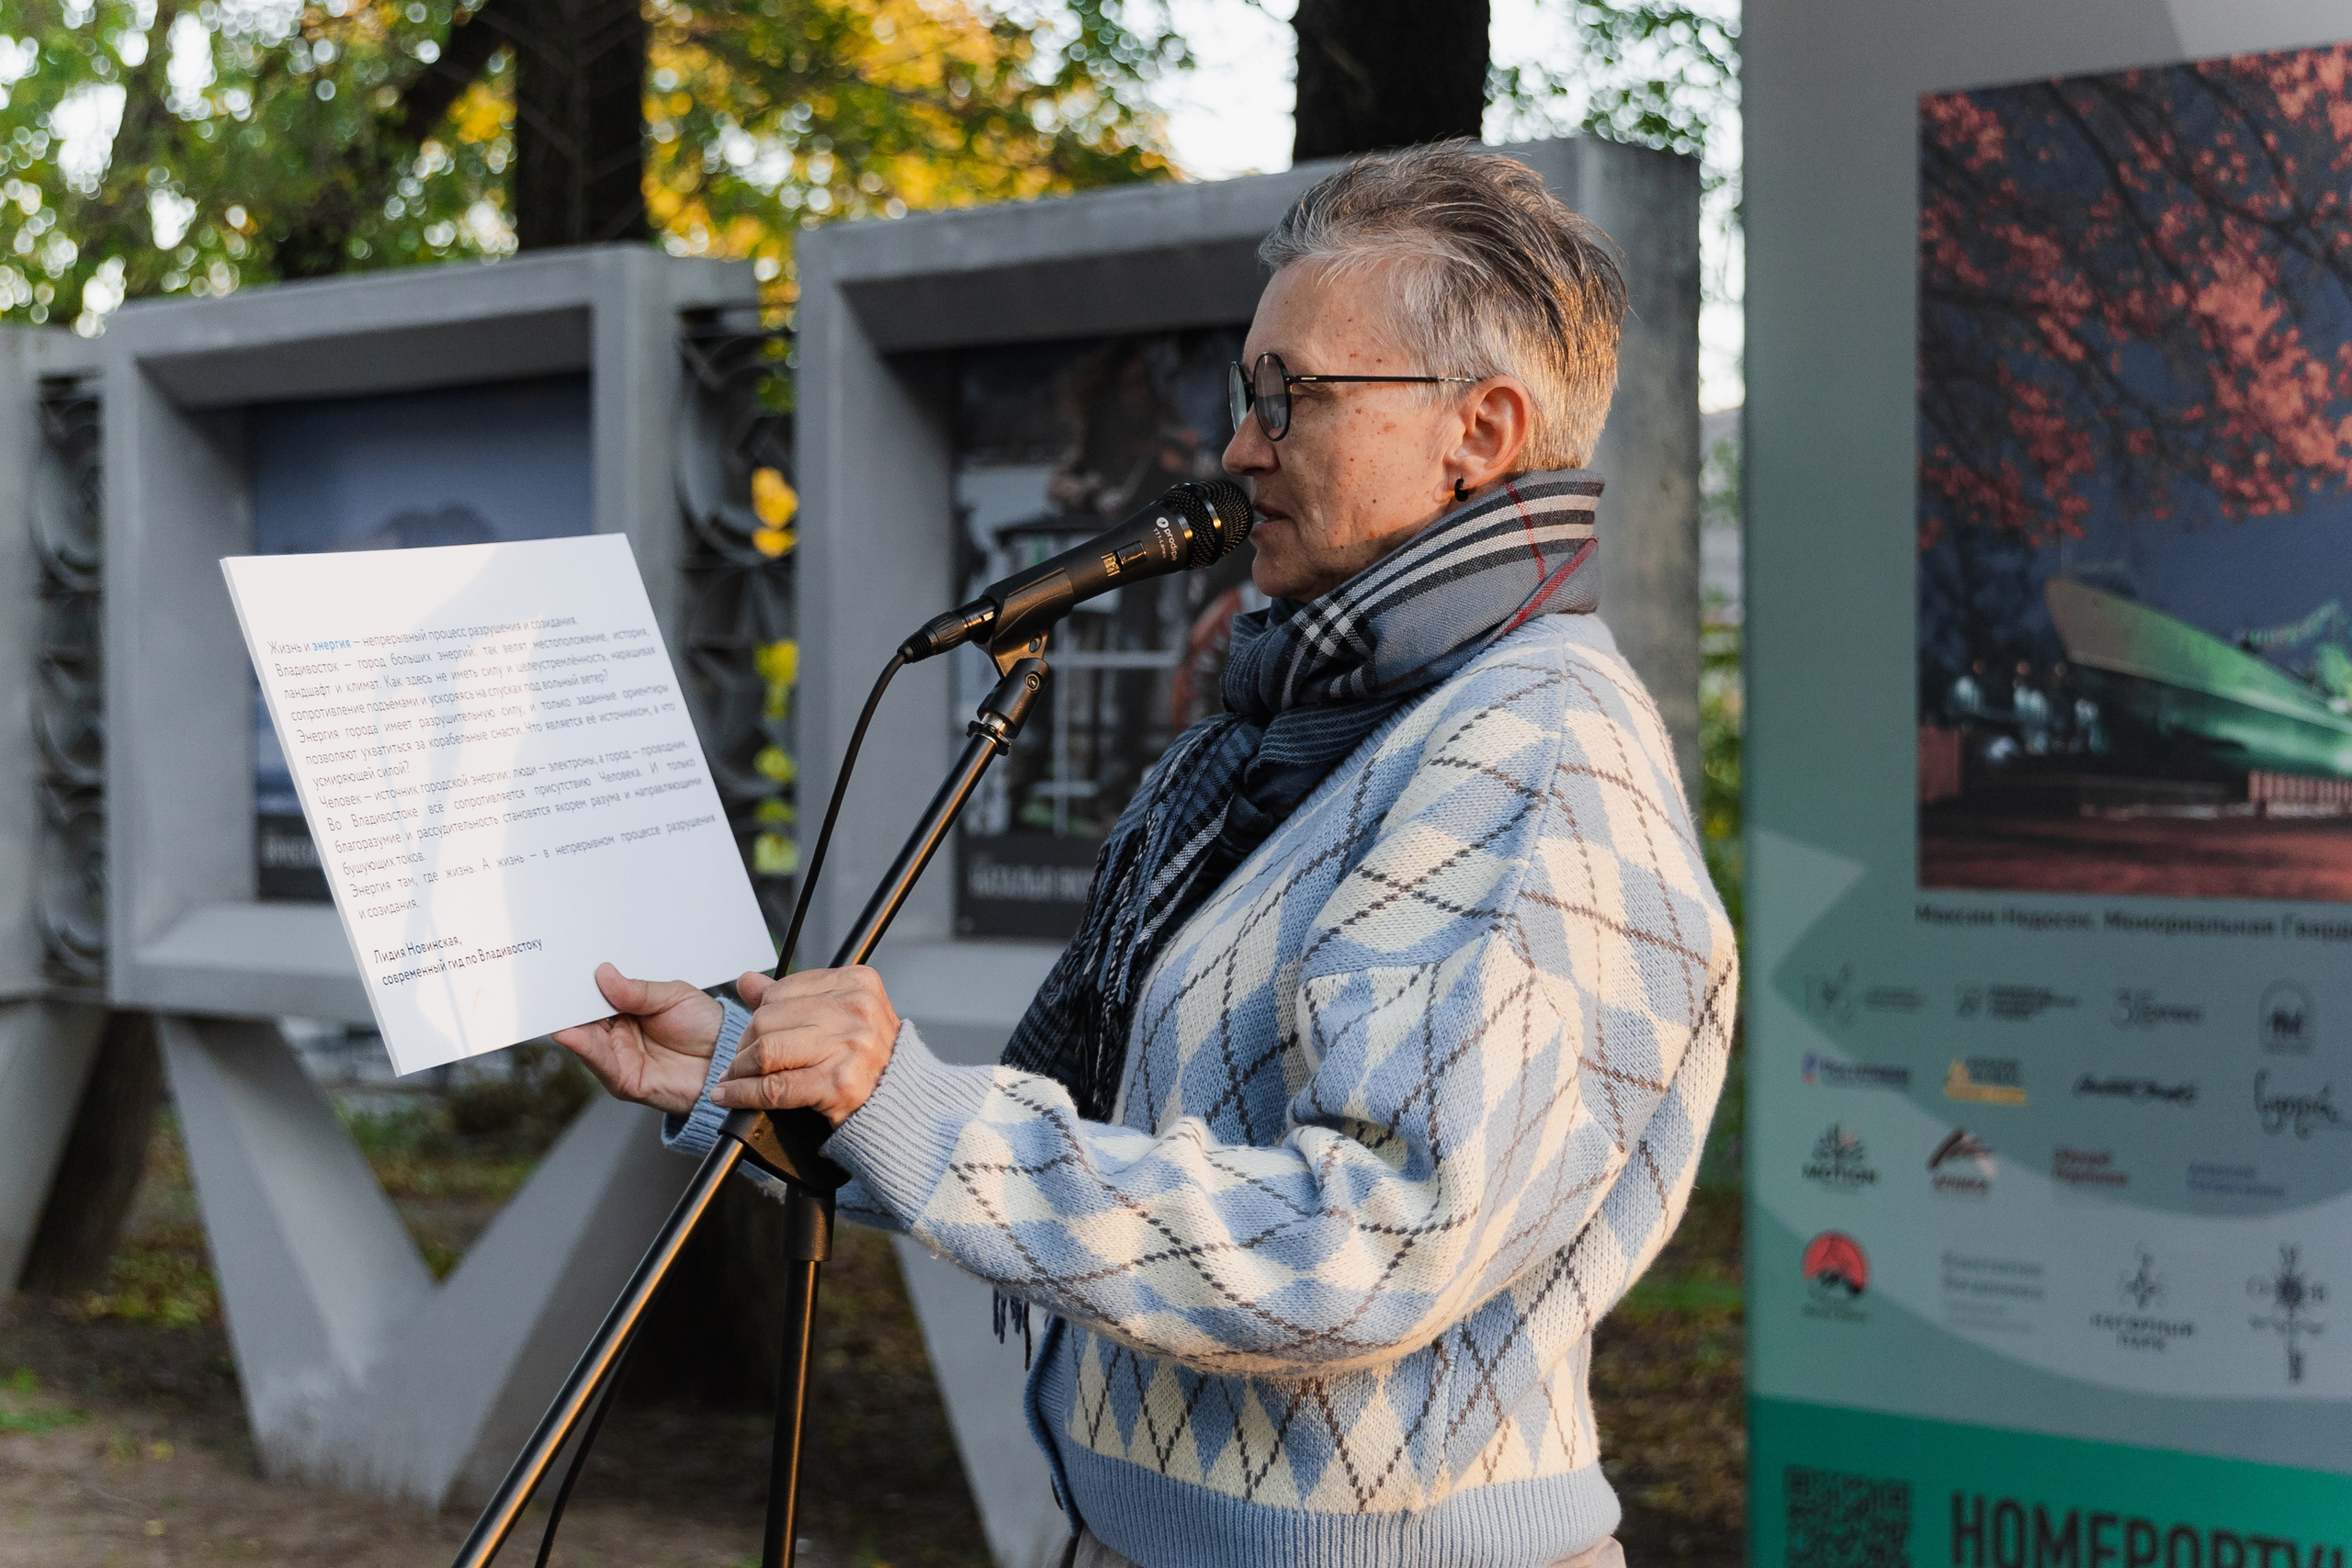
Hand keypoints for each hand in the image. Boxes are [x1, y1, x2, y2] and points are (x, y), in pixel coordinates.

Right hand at [553, 963, 726, 1114]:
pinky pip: (600, 1064)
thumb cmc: (705, 1027)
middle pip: (584, 1019)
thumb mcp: (673, 996)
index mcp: (627, 1009)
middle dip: (569, 1004)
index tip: (564, 971)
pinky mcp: (624, 1080)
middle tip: (555, 986)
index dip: (579, 986)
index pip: (595, 997)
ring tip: (559, 1010)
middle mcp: (617, 1034)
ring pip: (585, 1040)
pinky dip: (583, 1049)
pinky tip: (572, 1034)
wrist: (729, 1060)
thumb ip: (638, 991)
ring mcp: (619, 1057)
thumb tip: (604, 974)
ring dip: (570, 1025)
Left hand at [716, 966, 900, 1126]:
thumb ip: (793, 996)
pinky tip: (732, 1096)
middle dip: (745, 1045)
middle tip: (739, 1062)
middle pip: (768, 1019)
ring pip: (766, 1051)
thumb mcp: (840, 1014)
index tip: (752, 1035)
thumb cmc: (870, 1057)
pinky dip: (744, 1094)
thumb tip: (746, 981)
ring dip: (740, 1070)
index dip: (758, 1015)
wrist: (902, 1100)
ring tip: (733, 1079)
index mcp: (856, 983)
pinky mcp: (838, 1083)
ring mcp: (849, 1046)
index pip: (781, 990)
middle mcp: (855, 1010)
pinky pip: (774, 1087)